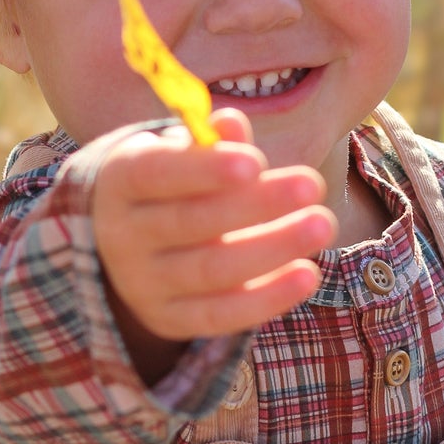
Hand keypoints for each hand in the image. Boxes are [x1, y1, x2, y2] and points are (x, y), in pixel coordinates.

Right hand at [94, 111, 335, 364]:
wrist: (130, 244)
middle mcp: (121, 235)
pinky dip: (266, 298)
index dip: (204, 170)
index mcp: (121, 180)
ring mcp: (141, 284)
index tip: (256, 162)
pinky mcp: (167, 319)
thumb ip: (208, 142)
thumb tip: (232, 124)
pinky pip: (219, 316)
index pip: (155, 173)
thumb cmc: (172, 184)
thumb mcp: (181, 154)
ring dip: (271, 248)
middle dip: (256, 204)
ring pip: (211, 270)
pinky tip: (307, 273)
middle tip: (313, 184)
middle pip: (190, 221)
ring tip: (323, 224)